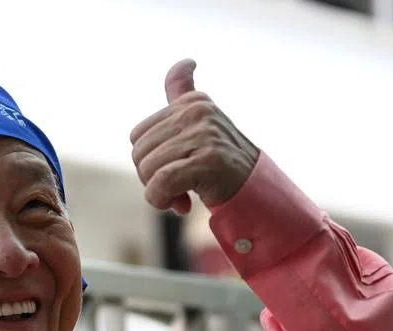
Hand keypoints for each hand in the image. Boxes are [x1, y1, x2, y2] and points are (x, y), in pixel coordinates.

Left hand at [129, 59, 260, 213]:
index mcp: (192, 102)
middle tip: (177, 188)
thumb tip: (185, 62)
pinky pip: (162, 183)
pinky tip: (182, 205)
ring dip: (159, 193)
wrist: (254, 192)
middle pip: (139, 153)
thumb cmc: (220, 163)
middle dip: (151, 179)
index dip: (148, 161)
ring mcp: (205, 134)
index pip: (137, 136)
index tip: (173, 170)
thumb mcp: (201, 124)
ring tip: (183, 196)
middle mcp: (198, 112)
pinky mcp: (209, 160)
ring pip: (148, 169)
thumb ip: (184, 94)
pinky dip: (162, 200)